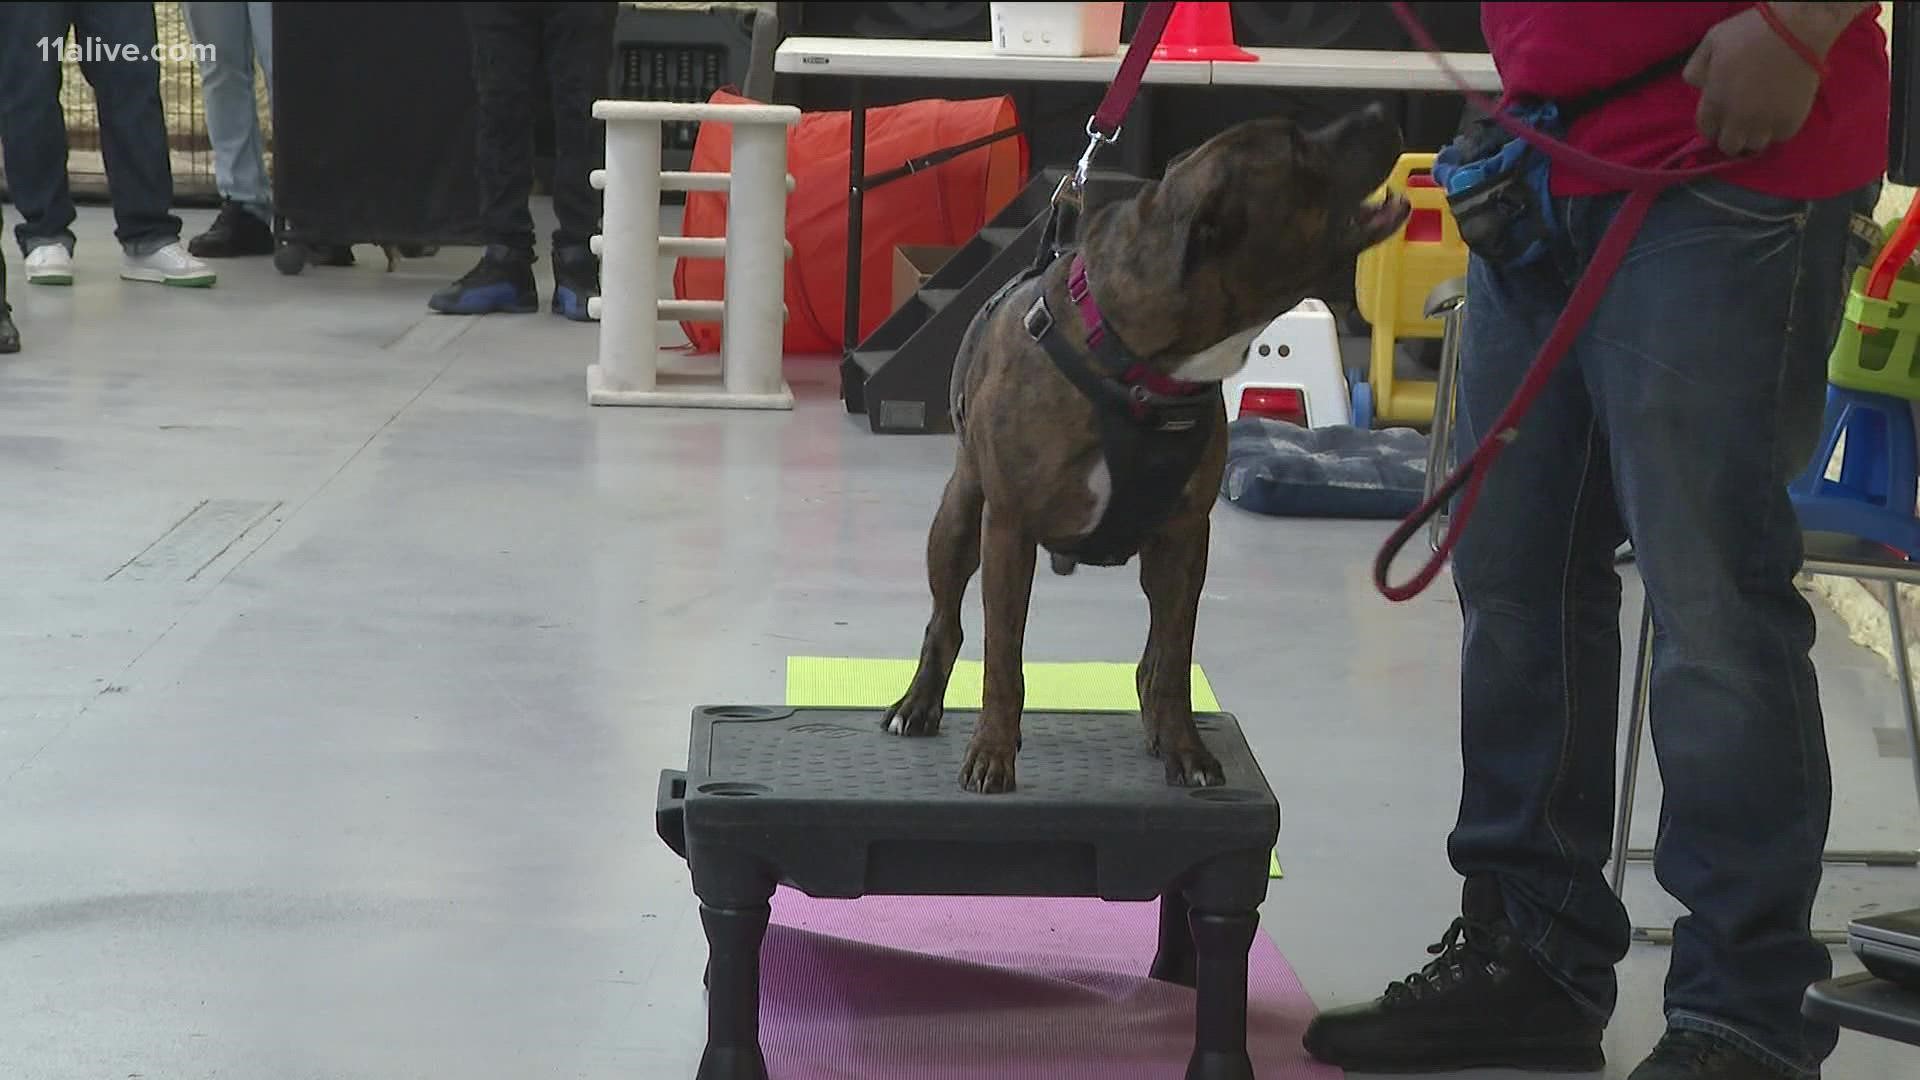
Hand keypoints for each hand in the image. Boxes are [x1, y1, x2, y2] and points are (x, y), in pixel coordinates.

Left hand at [1683, 5, 1823, 156]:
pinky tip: (1778, 114)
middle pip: (1729, 146)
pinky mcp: (1790, 121)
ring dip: (1754, 135)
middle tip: (1740, 122)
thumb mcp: (1711, 42)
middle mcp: (1737, 119)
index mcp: (1715, 102)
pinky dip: (1778, 130)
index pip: (1706, 131)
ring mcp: (1765, 123)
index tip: (1721, 118)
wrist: (1798, 29)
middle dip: (1731, 136)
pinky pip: (1780, 137)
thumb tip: (1698, 87)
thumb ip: (1697, 68)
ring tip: (1760, 120)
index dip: (1713, 125)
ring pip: (1754, 146)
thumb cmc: (1751, 31)